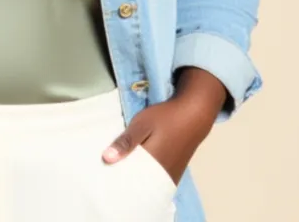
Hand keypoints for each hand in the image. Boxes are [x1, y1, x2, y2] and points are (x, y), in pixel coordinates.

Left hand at [102, 70, 227, 184]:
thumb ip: (126, 142)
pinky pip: (157, 181)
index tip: (104, 176)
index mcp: (153, 165)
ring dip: (136, 180)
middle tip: (110, 174)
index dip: (117, 180)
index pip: (130, 181)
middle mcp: (163, 175)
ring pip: (149, 183)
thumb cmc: (166, 117)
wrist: (194, 114)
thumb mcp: (142, 123)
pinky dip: (146, 178)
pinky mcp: (175, 172)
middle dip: (125, 181)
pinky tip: (137, 170)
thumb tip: (106, 159)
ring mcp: (171, 175)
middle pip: (139, 185)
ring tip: (120, 172)